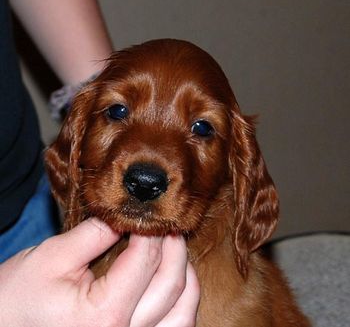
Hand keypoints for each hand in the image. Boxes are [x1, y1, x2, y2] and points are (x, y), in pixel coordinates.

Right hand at [0, 218, 199, 326]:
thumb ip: (94, 234)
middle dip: (174, 248)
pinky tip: (175, 285)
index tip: (150, 213)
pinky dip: (182, 305)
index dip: (150, 231)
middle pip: (170, 284)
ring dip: (186, 278)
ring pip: (183, 314)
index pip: (144, 260)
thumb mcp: (52, 258)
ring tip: (177, 252)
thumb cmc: (17, 301)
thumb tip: (125, 216)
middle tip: (168, 226)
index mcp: (104, 315)